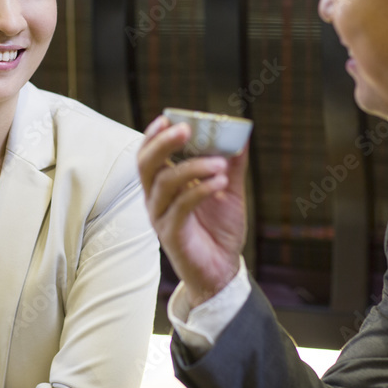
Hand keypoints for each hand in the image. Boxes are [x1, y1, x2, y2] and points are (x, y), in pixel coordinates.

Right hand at [137, 116, 247, 306]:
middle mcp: (155, 199)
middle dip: (163, 143)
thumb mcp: (228, 190)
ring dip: (192, 167)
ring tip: (220, 163)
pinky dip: (201, 190)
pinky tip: (220, 182)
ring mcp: (160, 217)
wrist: (222, 270)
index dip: (153, 136)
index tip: (167, 117)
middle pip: (146, 165)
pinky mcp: (171, 235)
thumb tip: (241, 135)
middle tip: (185, 129)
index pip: (148, 155)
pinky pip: (181, 206)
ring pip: (165, 183)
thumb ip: (231, 164)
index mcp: (163, 185)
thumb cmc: (219, 229)